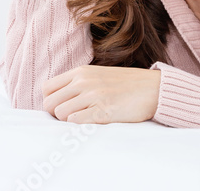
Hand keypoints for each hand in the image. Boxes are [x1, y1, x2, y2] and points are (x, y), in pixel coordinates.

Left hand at [42, 65, 160, 123]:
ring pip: (60, 114)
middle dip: (56, 115)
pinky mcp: (103, 111)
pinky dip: (79, 126)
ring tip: (83, 121)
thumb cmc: (125, 85)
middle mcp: (83, 82)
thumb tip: (58, 99)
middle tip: (72, 118)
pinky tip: (91, 124)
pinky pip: (76, 122)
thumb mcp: (97, 75)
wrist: (153, 89)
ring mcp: (93, 96)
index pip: (46, 88)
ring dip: (68, 122)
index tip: (62, 108)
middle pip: (49, 104)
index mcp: (80, 72)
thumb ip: (77, 84)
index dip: (51, 101)